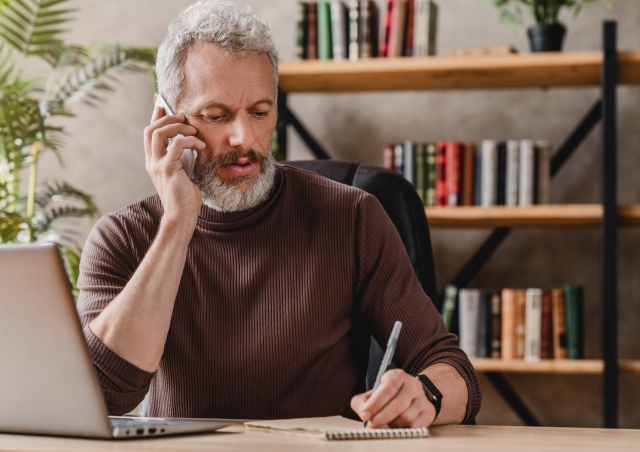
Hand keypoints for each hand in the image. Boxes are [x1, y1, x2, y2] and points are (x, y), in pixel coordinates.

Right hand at [144, 105, 205, 233]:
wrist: (182, 216)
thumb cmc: (185, 196)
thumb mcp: (183, 172)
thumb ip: (181, 157)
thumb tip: (191, 141)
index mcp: (154, 161)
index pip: (149, 133)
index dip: (155, 116)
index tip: (161, 102)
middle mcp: (152, 161)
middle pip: (150, 129)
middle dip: (167, 118)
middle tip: (185, 118)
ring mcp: (157, 165)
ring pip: (158, 133)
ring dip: (177, 126)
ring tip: (194, 130)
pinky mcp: (168, 169)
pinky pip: (177, 145)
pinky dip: (190, 140)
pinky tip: (201, 145)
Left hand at [351, 369, 435, 428]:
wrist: (413, 396)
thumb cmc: (388, 396)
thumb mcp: (373, 393)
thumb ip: (362, 401)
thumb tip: (363, 411)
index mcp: (397, 376)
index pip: (388, 388)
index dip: (375, 403)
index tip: (364, 415)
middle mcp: (412, 385)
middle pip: (398, 404)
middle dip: (382, 417)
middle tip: (372, 424)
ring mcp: (422, 398)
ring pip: (406, 417)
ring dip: (392, 423)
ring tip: (386, 422)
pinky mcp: (428, 412)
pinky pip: (415, 426)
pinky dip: (404, 428)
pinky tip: (398, 425)